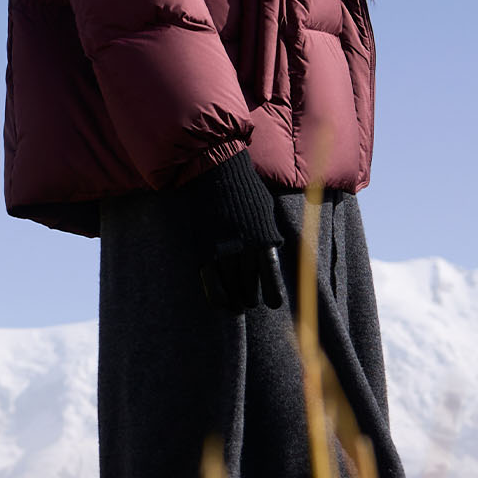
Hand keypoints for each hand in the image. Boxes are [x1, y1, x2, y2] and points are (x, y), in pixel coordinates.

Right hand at [170, 150, 289, 315]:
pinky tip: (220, 304)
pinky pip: (210, 281)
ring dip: (235, 298)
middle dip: (250, 295)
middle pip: (249, 281)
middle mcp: (245, 245)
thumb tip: (271, 248)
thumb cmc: (242, 186)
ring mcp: (223, 248)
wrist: (215, 170)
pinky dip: (216, 296)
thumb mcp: (263, 208)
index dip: (272, 291)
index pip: (269, 271)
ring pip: (231, 284)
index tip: (273, 304)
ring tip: (236, 307)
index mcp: (264, 235)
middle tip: (249, 303)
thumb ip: (266, 230)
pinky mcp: (204, 248)